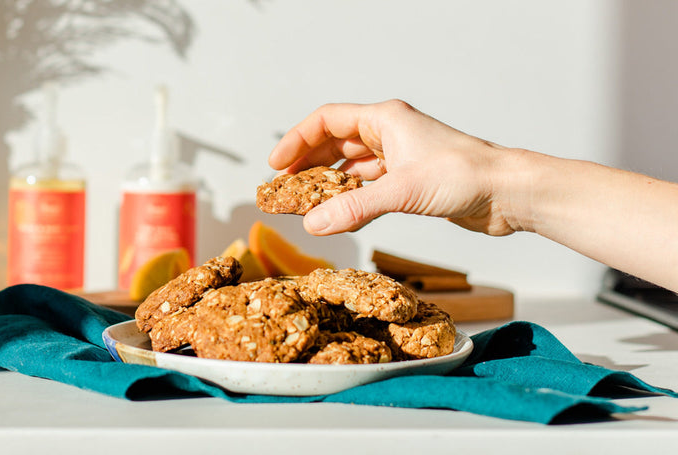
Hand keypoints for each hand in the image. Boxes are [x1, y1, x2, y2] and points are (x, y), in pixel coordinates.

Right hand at [268, 99, 521, 235]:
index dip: (297, 141)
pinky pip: (368, 186)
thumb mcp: (403, 191)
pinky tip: (337, 214)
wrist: (508, 193)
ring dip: (327, 184)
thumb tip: (313, 224)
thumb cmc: (465, 175)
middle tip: (283, 189)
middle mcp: (390, 134)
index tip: (276, 165)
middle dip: (306, 165)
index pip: (326, 121)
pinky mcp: (410, 181)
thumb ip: (355, 207)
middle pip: (334, 143)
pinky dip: (350, 198)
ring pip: (350, 166)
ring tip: (303, 204)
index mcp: (385, 119)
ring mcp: (401, 157)